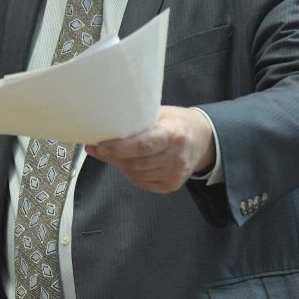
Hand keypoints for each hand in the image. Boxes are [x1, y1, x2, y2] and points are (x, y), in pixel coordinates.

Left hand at [85, 106, 215, 193]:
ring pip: (136, 174)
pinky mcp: (171, 186)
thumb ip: (140, 119)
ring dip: (119, 165)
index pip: (144, 145)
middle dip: (112, 157)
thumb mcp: (162, 113)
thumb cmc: (177, 122)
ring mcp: (175, 174)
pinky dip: (130, 173)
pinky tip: (128, 162)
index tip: (99, 146)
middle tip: (95, 148)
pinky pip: (142, 182)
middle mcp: (176, 157)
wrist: (203, 140)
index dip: (120, 148)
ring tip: (110, 153)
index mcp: (174, 134)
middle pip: (137, 162)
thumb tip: (108, 122)